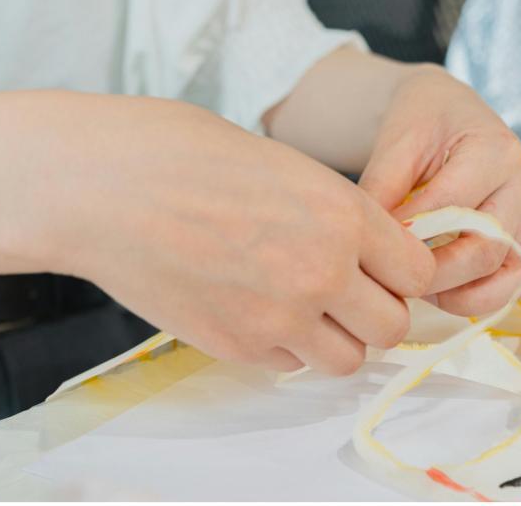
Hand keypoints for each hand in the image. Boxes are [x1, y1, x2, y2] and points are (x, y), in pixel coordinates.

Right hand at [43, 93, 434, 374]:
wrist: (102, 186)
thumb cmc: (183, 155)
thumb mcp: (283, 163)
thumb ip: (333, 212)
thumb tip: (359, 245)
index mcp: (342, 213)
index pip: (418, 271)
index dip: (403, 272)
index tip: (384, 268)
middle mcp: (323, 271)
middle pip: (390, 326)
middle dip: (375, 311)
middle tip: (347, 293)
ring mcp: (278, 315)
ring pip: (347, 360)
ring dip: (335, 338)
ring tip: (303, 308)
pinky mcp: (234, 345)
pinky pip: (289, 364)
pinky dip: (284, 346)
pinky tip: (254, 309)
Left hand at [357, 68, 520, 350]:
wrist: (446, 107)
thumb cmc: (422, 120)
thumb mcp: (398, 140)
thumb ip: (384, 187)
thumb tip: (371, 243)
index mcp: (493, 151)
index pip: (453, 208)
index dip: (411, 234)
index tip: (375, 246)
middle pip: (489, 250)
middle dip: (438, 274)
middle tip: (397, 278)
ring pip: (517, 273)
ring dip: (474, 297)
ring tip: (434, 298)